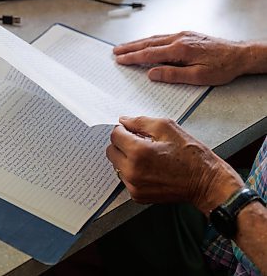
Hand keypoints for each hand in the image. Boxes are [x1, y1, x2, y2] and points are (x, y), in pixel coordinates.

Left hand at [106, 116, 243, 214]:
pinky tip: (149, 169)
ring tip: (147, 157)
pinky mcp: (137, 196)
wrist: (205, 182)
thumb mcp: (167, 128)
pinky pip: (125, 179)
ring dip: (126, 159)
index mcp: (138, 152)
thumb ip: (140, 122)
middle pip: (111, 151)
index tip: (131, 131)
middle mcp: (132, 171)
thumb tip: (124, 121)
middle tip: (139, 143)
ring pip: (117, 165)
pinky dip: (132, 172)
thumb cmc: (191, 155)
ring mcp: (134, 185)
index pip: (115, 135)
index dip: (123, 130)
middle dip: (122, 144)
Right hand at [113, 31, 249, 85]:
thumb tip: (152, 73)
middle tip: (115, 51)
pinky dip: (150, 40)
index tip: (120, 59)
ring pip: (155, 38)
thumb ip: (172, 74)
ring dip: (138, 43)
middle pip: (148, 42)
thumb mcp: (198, 76)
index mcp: (180, 49)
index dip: (133, 57)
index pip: (150, 53)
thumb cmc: (222, 67)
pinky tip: (146, 42)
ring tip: (125, 47)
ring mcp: (183, 35)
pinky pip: (163, 37)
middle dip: (130, 47)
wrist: (240, 54)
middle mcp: (179, 38)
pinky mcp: (187, 35)